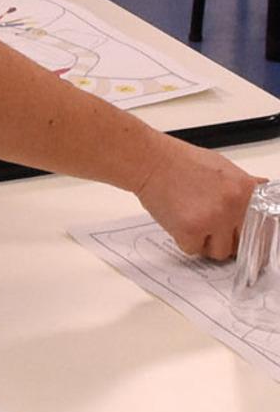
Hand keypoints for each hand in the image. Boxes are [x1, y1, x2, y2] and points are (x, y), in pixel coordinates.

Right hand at [134, 137, 262, 258]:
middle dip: (228, 239)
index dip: (253, 236)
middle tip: (212, 227)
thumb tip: (263, 187)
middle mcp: (234, 206)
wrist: (148, 160)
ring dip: (206, 242)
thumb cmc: (178, 160)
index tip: (245, 240)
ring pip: (220, 252)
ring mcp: (213, 220)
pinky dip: (184, 240)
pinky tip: (178, 220)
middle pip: (243, 244)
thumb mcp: (220, 166)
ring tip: (192, 221)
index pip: (264, 228)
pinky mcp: (190, 230)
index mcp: (245, 190)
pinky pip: (193, 250)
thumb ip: (243, 183)